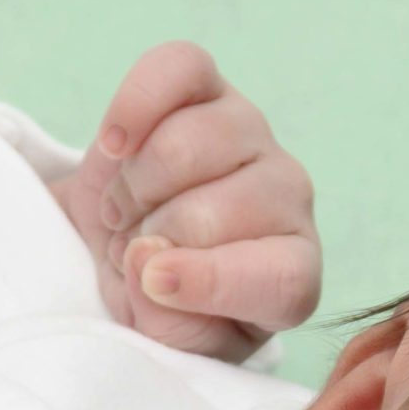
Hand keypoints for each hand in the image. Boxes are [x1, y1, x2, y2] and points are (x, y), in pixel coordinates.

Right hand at [51, 39, 320, 363]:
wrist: (127, 244)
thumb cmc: (159, 302)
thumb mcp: (166, 340)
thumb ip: (166, 319)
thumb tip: (147, 256)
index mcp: (292, 273)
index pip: (282, 278)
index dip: (214, 283)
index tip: (153, 284)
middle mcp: (288, 198)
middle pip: (216, 213)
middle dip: (151, 239)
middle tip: (131, 251)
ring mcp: (252, 134)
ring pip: (188, 147)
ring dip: (134, 188)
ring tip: (125, 210)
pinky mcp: (208, 85)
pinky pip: (179, 70)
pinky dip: (135, 106)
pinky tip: (116, 145)